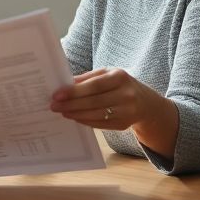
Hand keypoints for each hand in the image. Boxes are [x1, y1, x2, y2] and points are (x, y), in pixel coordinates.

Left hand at [50, 68, 178, 156]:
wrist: (144, 102)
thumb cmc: (120, 85)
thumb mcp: (107, 75)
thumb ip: (87, 78)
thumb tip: (64, 84)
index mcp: (120, 77)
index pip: (94, 85)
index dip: (74, 91)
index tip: (57, 95)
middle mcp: (126, 94)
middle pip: (93, 102)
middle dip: (71, 104)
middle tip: (54, 105)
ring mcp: (126, 111)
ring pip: (96, 115)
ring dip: (76, 114)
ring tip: (62, 111)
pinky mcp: (123, 124)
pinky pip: (100, 124)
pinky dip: (85, 121)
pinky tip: (74, 117)